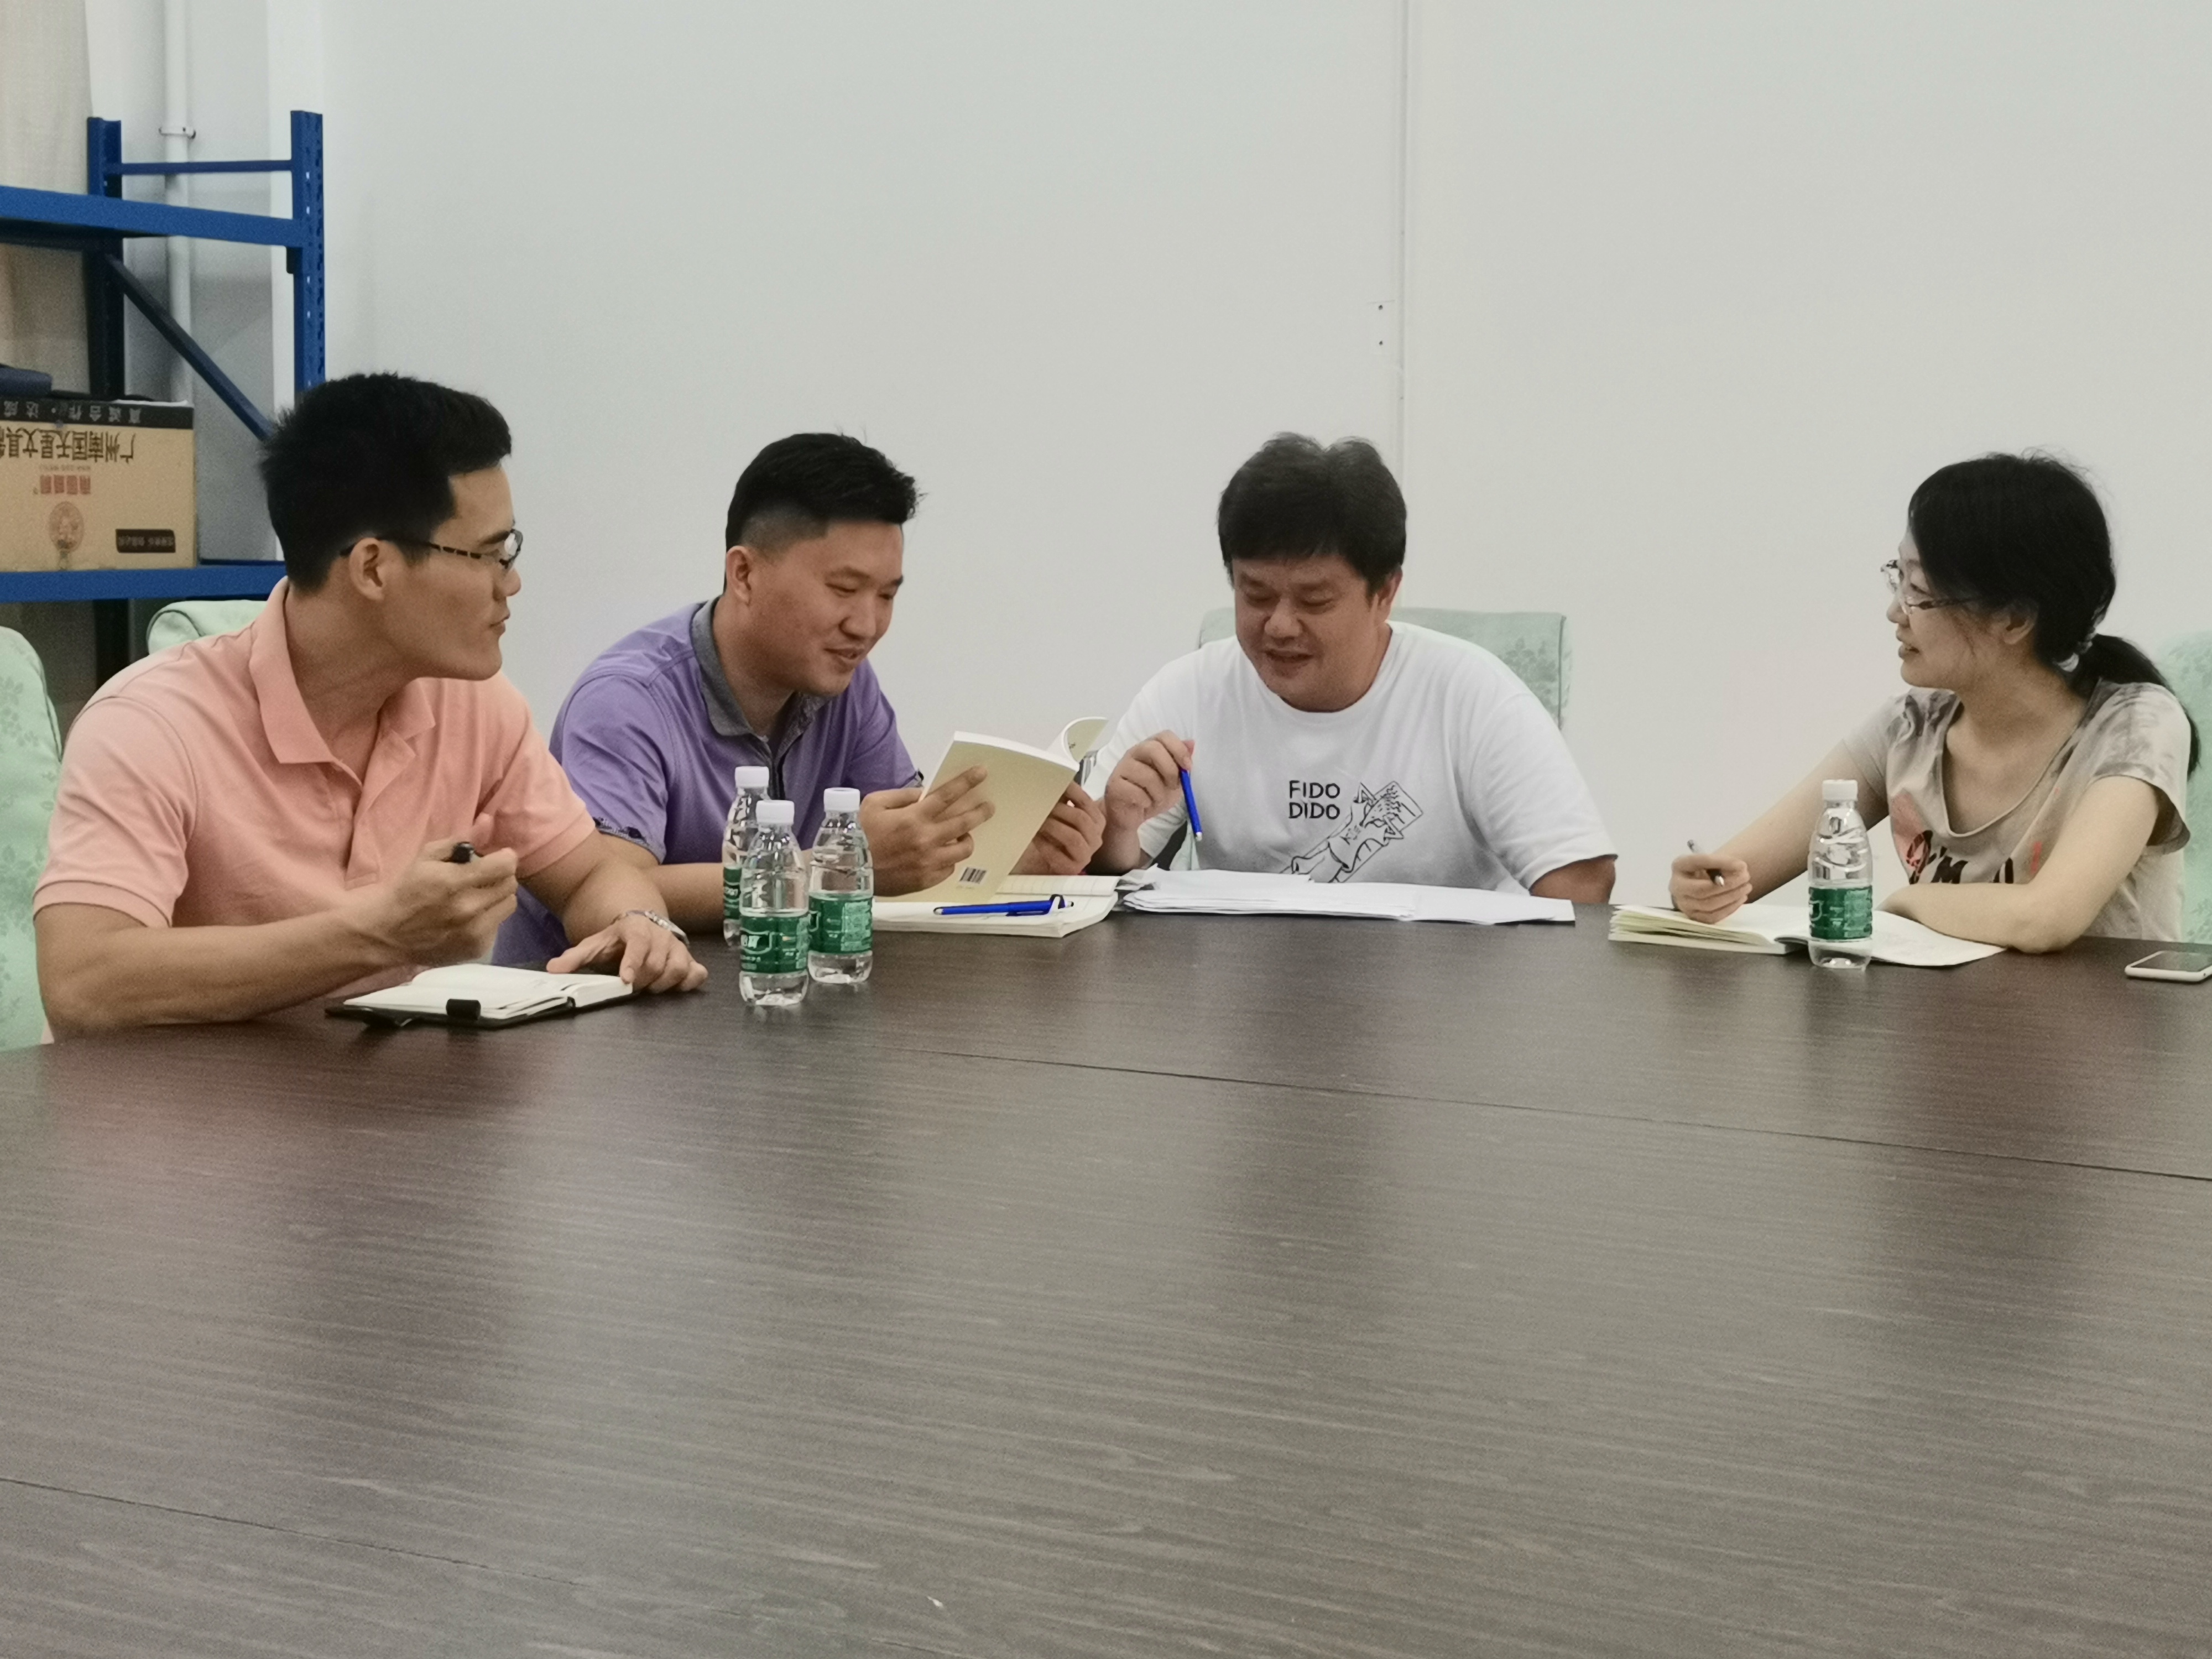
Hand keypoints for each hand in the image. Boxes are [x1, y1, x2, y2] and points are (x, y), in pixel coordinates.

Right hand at [353, 839, 519, 965]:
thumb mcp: (427, 856)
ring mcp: (474, 932)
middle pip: (510, 884)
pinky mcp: (477, 949)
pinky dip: (488, 918)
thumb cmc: (407, 888)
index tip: (496, 858)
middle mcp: (468, 909)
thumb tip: (489, 821)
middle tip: (482, 877)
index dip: (504, 858)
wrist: (386, 932)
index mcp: (454, 882)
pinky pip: (498, 925)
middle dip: (499, 876)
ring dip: (497, 897)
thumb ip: (462, 839)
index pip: (505, 866)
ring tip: (476, 896)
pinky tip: (469, 917)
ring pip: (509, 904)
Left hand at [548, 911, 708, 992]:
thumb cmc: (617, 938)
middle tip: (631, 987)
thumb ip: (574, 957)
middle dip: (643, 981)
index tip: (625, 981)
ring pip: (679, 968)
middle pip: (658, 963)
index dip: (632, 962)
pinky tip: (676, 987)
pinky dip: (689, 982)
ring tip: (649, 988)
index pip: (638, 943)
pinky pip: (697, 972)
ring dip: (664, 984)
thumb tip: (553, 969)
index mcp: (636, 929)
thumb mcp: (594, 944)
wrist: (642, 920)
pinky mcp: (689, 957)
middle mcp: (661, 935)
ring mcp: (677, 946)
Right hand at [861, 767, 995, 894]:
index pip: (948, 795)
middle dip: (981, 812)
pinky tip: (943, 855)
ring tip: (963, 835)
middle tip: (988, 807)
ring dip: (967, 839)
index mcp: (914, 817)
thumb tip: (926, 793)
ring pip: (963, 849)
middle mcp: (926, 839)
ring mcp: (929, 861)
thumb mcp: (875, 804)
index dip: (967, 782)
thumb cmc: (858, 834)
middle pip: (965, 822)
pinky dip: (949, 860)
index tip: (982, 772)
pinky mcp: (927, 880)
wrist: (846, 870)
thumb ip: (903, 796)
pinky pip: (949, 868)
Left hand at [1012, 782, 1106, 874]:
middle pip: (1081, 819)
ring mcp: (1085, 855)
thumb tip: (1051, 780)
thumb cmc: (1052, 836)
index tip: (1055, 783)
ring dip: (1053, 826)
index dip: (1071, 791)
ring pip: (1073, 837)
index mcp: (1096, 821)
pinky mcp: (1071, 869)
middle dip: (1059, 810)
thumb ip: (1060, 800)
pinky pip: (1058, 855)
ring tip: (1038, 821)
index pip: (1086, 802)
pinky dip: (1045, 845)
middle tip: (1041, 805)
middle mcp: (1095, 838)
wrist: (1043, 863)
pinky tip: (1035, 838)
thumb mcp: (1059, 816)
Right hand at [1096, 732, 1192, 870]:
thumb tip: (1191, 744)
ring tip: (1157, 800)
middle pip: (1153, 749)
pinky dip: (1146, 802)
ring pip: (1147, 775)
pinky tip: (1144, 805)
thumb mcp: (1173, 781)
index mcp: (1150, 748)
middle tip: (1173, 786)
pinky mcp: (1114, 785)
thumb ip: (1181, 764)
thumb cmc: (1152, 796)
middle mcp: (1134, 753)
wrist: (1131, 816)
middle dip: (1170, 770)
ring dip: (1159, 793)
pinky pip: (1136, 792)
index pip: (1164, 736)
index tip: (1188, 767)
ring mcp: (1122, 768)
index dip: (1178, 749)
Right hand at [1668, 852, 1751, 923]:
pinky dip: (1730, 908)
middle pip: (1702, 890)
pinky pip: (1712, 917)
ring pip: (1708, 905)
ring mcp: (1683, 904)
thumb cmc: (1705, 870)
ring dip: (1732, 896)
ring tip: (1747, 887)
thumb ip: (1723, 862)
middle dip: (1728, 884)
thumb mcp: (1711, 861)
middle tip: (1746, 877)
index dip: (1721, 863)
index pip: (1698, 862)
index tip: (1742, 864)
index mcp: (1679, 866)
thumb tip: (1740, 868)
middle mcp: (1676, 886)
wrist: (1697, 884)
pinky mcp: (1693, 917)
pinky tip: (1741, 898)